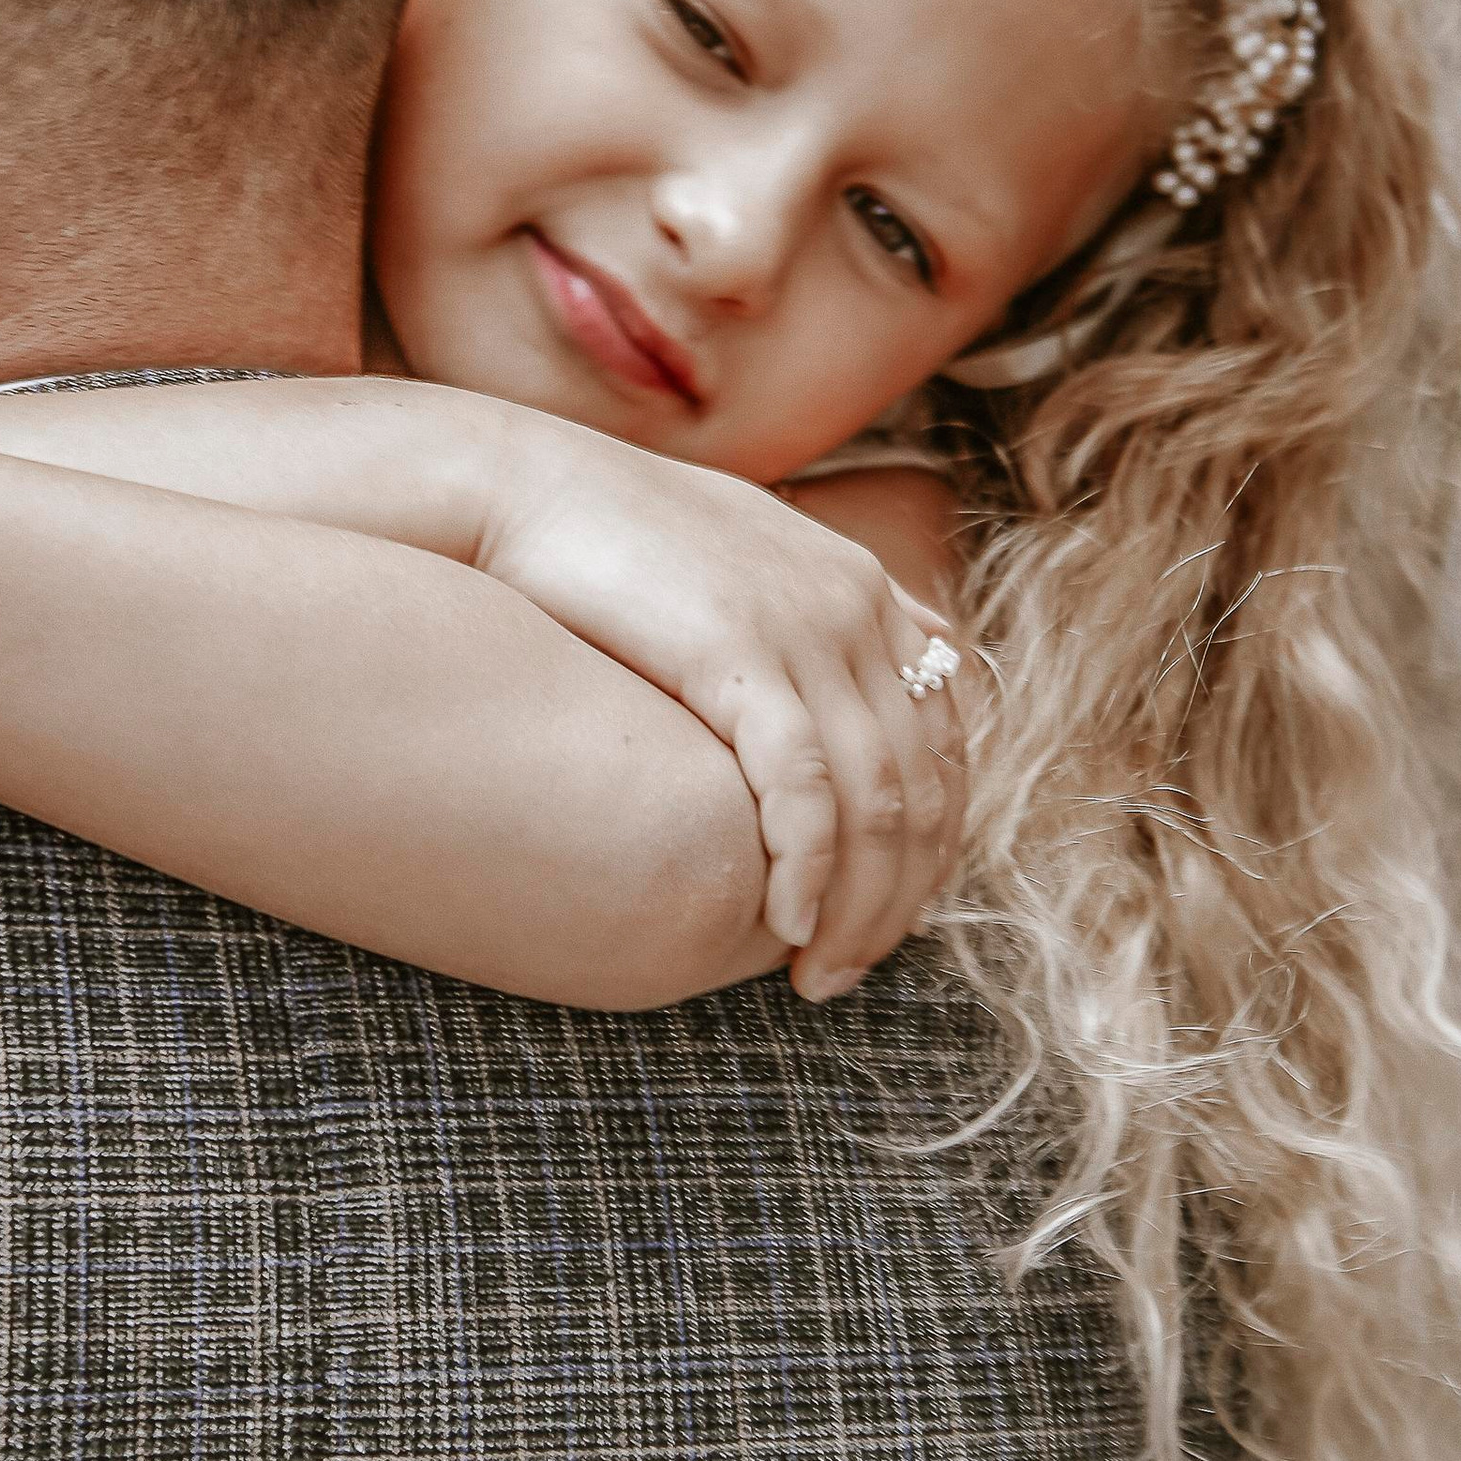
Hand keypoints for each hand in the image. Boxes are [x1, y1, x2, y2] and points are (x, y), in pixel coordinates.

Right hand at [460, 410, 965, 998]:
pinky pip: (804, 790)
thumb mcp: (729, 571)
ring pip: (877, 802)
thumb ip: (794, 629)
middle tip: (847, 970)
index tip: (882, 914)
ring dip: (857, 907)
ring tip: (818, 973)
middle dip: (896, 897)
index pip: (944, 743)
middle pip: (924, 786)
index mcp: (865, 590)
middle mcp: (857, 606)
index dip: (927, 845)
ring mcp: (807, 625)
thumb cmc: (602, 541)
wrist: (515, 487)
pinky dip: (806, 871)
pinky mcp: (743, 651)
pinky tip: (786, 924)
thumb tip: (818, 701)